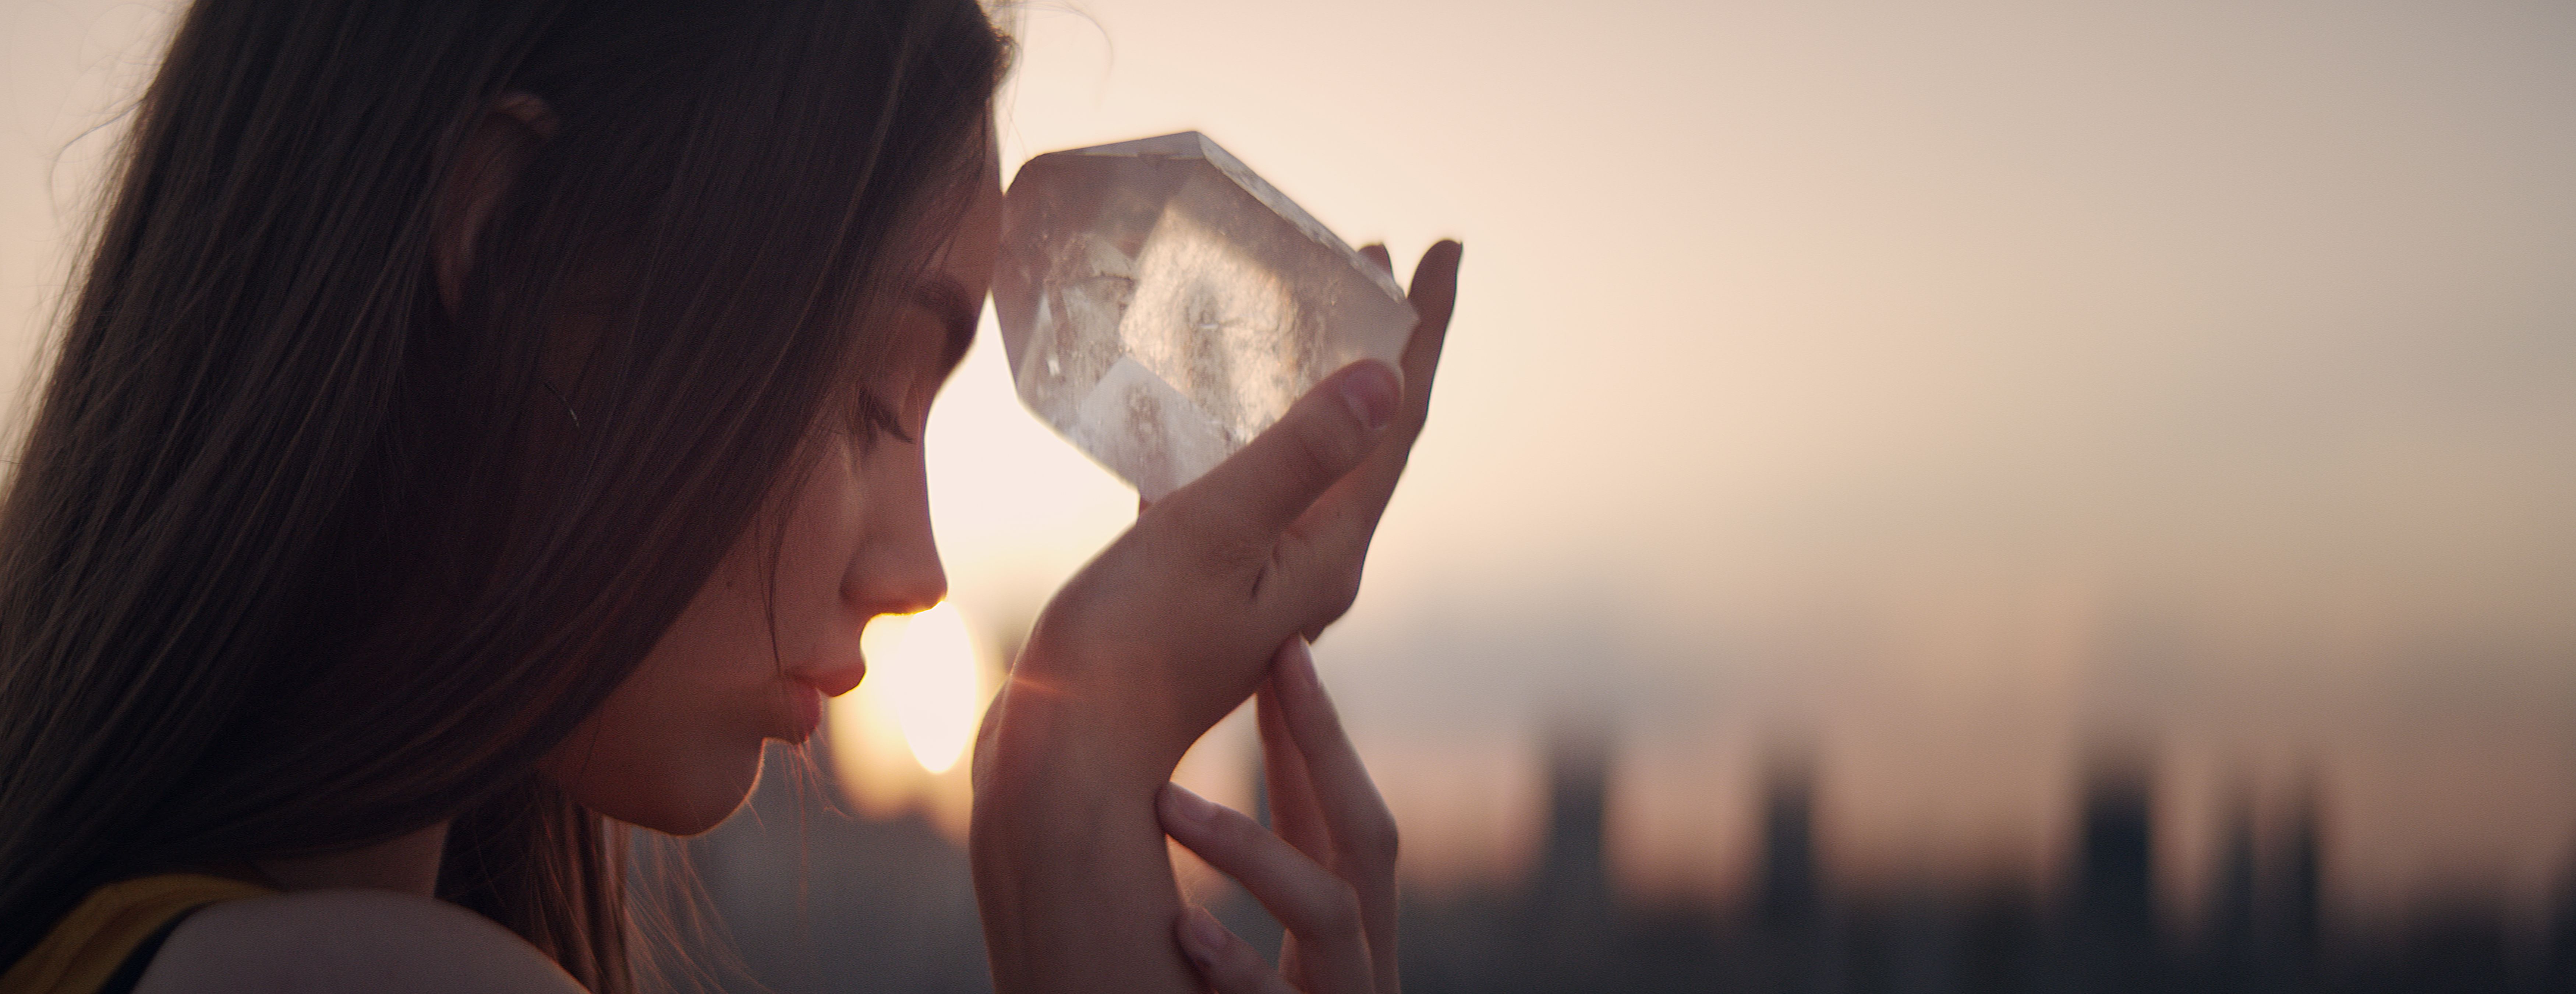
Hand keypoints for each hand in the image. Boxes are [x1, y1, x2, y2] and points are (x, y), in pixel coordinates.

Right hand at [985, 240, 1461, 775]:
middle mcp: (1309, 567)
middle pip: (1363, 434)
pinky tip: (1198, 409)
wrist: (1064, 763)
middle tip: (1374, 260)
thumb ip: (1294, 456)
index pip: (1397, 420)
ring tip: (1301, 312)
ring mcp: (1255, 580)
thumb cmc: (1128, 655)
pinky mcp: (1199, 589)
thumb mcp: (1212, 536)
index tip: (1442, 248)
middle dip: (1378, 345)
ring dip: (1306, 382)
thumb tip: (1386, 379)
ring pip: (1299, 457)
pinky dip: (1232, 435)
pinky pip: (1234, 488)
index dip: (1424, 331)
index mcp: (1328, 552)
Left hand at [1160, 639, 1400, 993]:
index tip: (1283, 645)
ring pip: (1332, 914)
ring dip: (1251, 851)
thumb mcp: (1275, 943)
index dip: (1319, 729)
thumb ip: (1271, 869)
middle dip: (1323, 746)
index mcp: (1354, 924)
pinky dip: (1239, 967)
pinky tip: (1187, 930)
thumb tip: (1204, 767)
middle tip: (1269, 665)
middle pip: (1369, 838)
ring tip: (1167, 803)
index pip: (1342, 810)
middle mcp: (1365, 954)